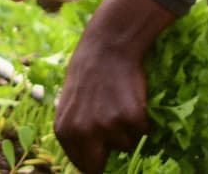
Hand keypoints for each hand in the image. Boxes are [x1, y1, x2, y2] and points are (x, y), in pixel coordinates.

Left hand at [54, 34, 150, 172]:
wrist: (108, 45)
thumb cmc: (88, 72)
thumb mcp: (69, 103)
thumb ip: (75, 130)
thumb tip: (87, 160)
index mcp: (64, 130)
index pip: (82, 165)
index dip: (94, 159)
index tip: (101, 153)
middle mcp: (83, 131)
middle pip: (99, 166)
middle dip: (108, 153)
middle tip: (113, 132)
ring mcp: (107, 125)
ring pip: (126, 144)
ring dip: (126, 130)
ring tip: (118, 102)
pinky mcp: (131, 117)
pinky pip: (144, 131)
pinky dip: (143, 119)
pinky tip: (132, 98)